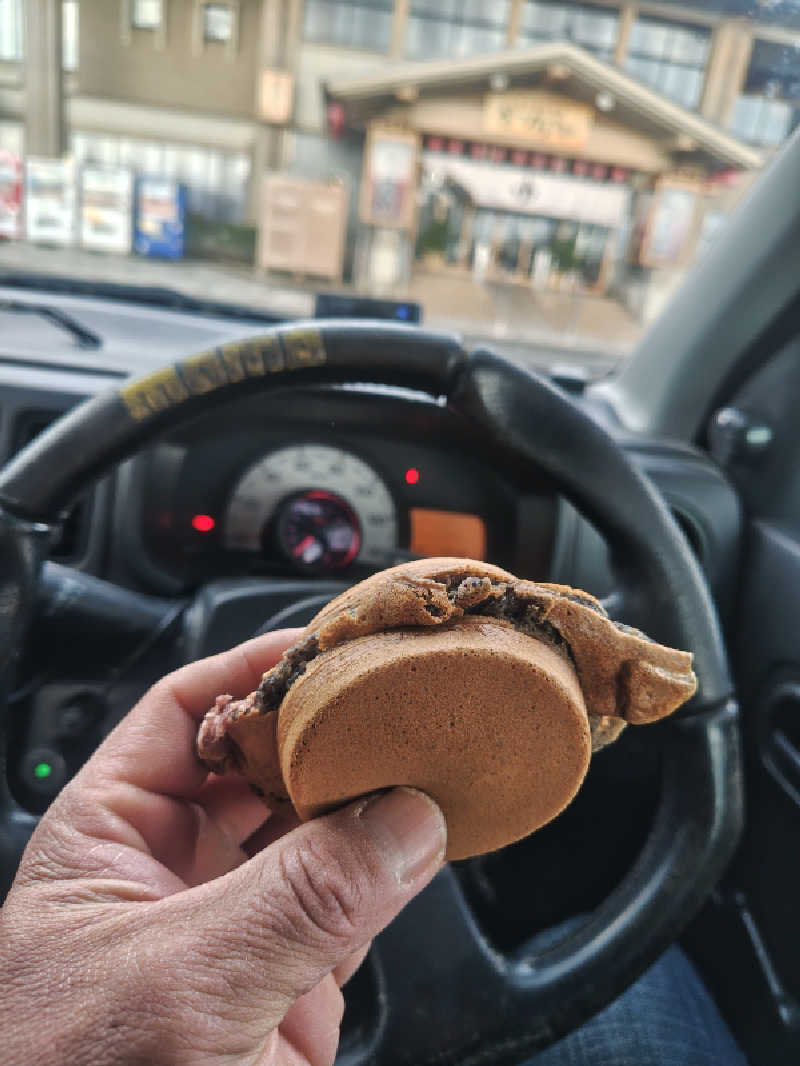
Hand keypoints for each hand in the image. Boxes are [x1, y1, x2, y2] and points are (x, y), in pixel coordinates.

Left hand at [0, 630, 445, 1065]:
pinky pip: (352, 902)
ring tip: (431, 751)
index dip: (257, 666)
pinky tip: (429, 839)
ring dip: (373, 794)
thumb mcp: (179, 986)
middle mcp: (179, 869)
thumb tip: (402, 820)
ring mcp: (239, 926)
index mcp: (113, 836)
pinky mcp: (288, 985)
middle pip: (265, 762)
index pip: (188, 712)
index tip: (331, 643)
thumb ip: (297, 898)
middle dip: (332, 728)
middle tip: (401, 693)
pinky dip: (395, 870)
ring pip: (319, 831)